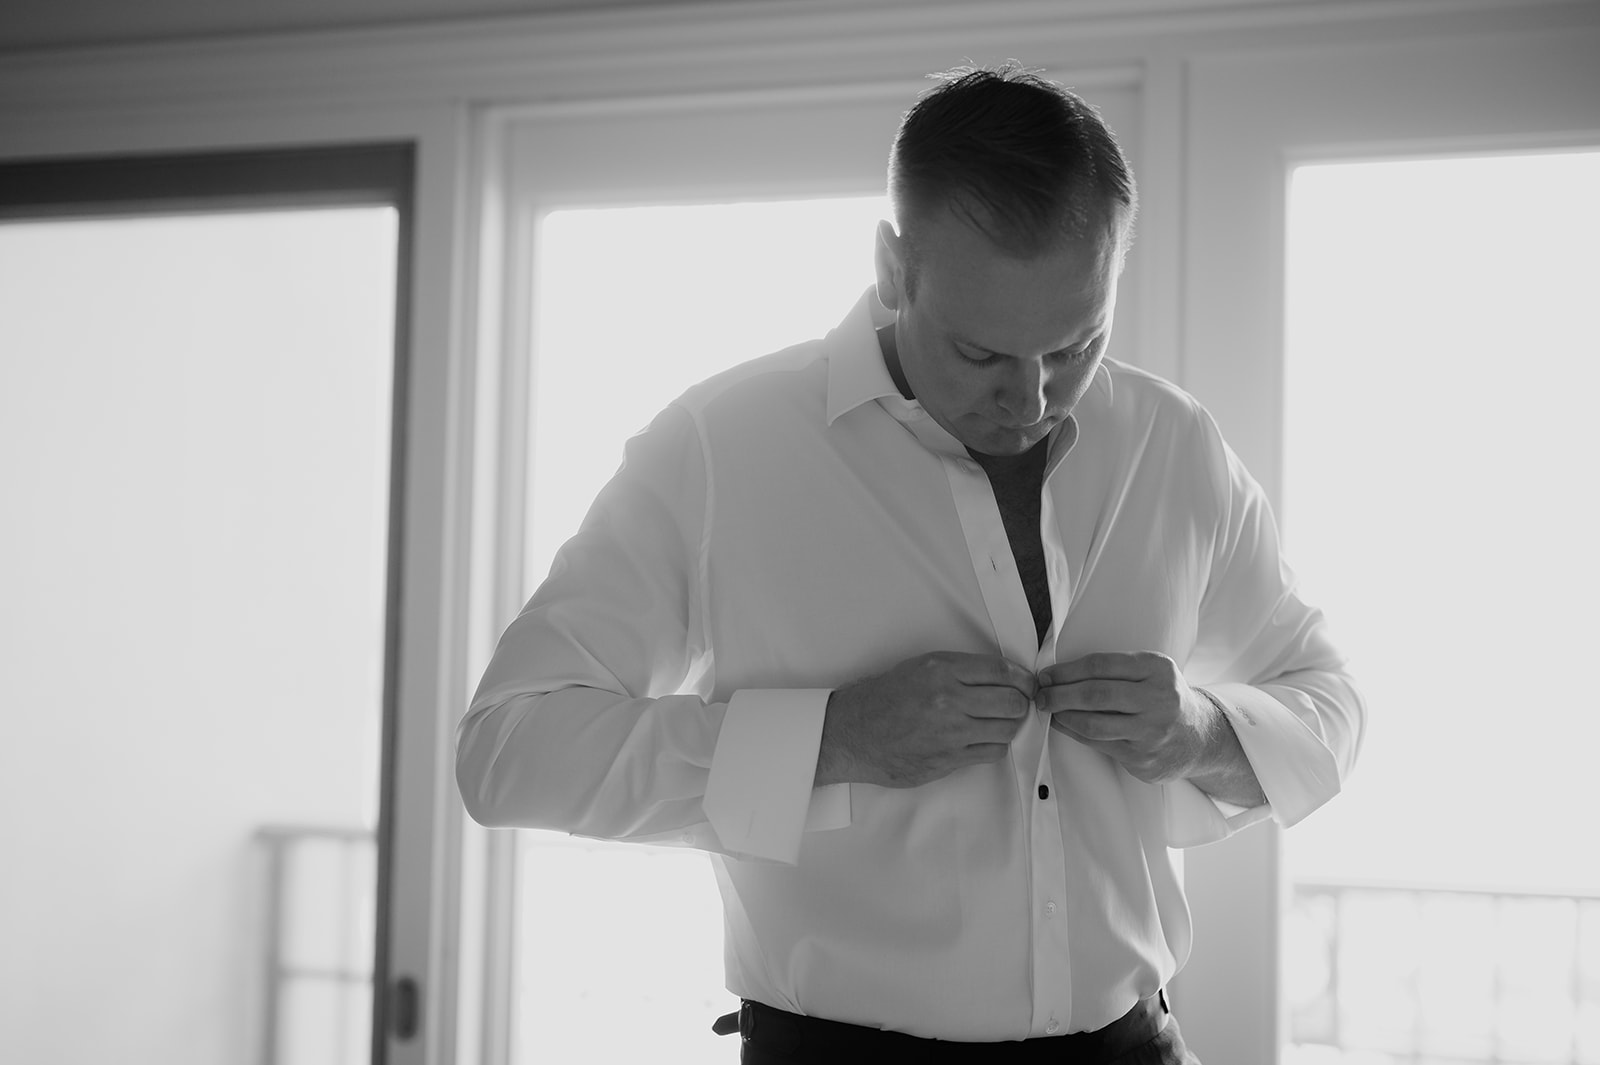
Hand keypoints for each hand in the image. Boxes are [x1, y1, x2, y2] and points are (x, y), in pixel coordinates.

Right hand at [818, 652, 1037, 787]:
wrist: (853, 733)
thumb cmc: (884, 698)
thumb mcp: (920, 668)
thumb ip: (959, 671)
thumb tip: (1001, 678)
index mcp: (942, 670)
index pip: (1001, 671)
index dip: (1023, 678)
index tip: (1028, 684)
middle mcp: (949, 699)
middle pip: (1012, 702)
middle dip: (1021, 703)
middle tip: (1017, 705)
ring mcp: (950, 731)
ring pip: (1006, 729)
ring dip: (1009, 726)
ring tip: (998, 723)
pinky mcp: (948, 758)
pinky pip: (990, 752)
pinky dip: (993, 745)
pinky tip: (982, 739)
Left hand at [1036, 651, 1219, 784]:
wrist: (1200, 737)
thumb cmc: (1163, 698)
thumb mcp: (1151, 672)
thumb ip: (1116, 669)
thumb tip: (1060, 673)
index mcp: (1157, 668)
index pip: (1101, 665)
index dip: (1066, 670)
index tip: (1046, 675)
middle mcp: (1158, 698)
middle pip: (1095, 694)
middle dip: (1059, 694)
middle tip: (1040, 694)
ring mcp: (1152, 731)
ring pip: (1094, 723)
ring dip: (1063, 716)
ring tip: (1048, 710)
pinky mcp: (1144, 757)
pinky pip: (1099, 744)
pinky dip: (1074, 733)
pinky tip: (1063, 725)